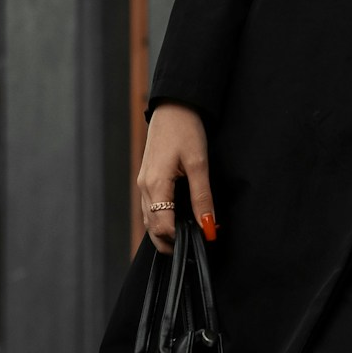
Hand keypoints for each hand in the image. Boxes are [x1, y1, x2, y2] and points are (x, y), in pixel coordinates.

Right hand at [138, 102, 214, 252]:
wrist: (173, 107)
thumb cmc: (186, 130)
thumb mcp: (199, 164)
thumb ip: (202, 197)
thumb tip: (208, 226)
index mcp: (155, 184)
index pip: (162, 226)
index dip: (180, 239)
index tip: (202, 240)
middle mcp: (144, 187)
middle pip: (152, 228)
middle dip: (171, 241)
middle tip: (195, 245)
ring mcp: (143, 183)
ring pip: (149, 219)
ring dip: (166, 231)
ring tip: (190, 234)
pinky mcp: (147, 178)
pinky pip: (150, 207)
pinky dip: (162, 219)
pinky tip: (179, 219)